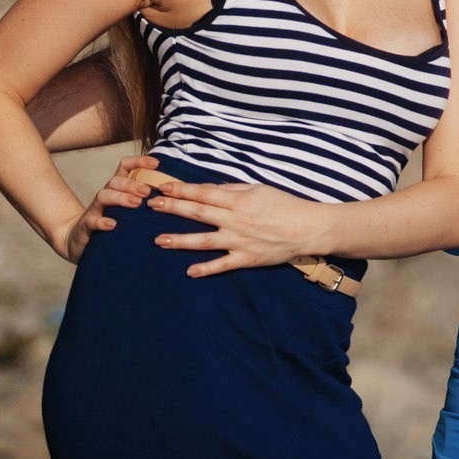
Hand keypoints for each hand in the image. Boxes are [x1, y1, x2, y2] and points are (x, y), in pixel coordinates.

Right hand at [52, 154, 163, 263]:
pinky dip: (102, 222)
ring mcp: (95, 209)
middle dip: (133, 183)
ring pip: (104, 195)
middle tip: (147, 191)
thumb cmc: (113, 222)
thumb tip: (174, 194)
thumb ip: (145, 200)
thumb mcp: (129, 209)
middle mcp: (106, 194)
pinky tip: (112, 224)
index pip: (126, 167)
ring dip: (121, 197)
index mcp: (118, 188)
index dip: (140, 162)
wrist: (79, 239)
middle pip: (116, 180)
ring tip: (135, 204)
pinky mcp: (87, 226)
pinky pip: (92, 221)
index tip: (157, 164)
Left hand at [142, 177, 332, 276]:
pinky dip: (206, 269)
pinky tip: (189, 271)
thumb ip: (232, 189)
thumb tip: (210, 188)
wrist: (307, 228)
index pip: (204, 193)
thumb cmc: (284, 204)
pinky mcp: (246, 259)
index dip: (182, 189)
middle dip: (173, 208)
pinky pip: (222, 265)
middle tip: (151, 206)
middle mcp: (235, 220)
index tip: (163, 187)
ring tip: (159, 240)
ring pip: (204, 241)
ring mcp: (239, 241)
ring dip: (180, 240)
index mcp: (238, 200)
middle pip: (198, 213)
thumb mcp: (258, 189)